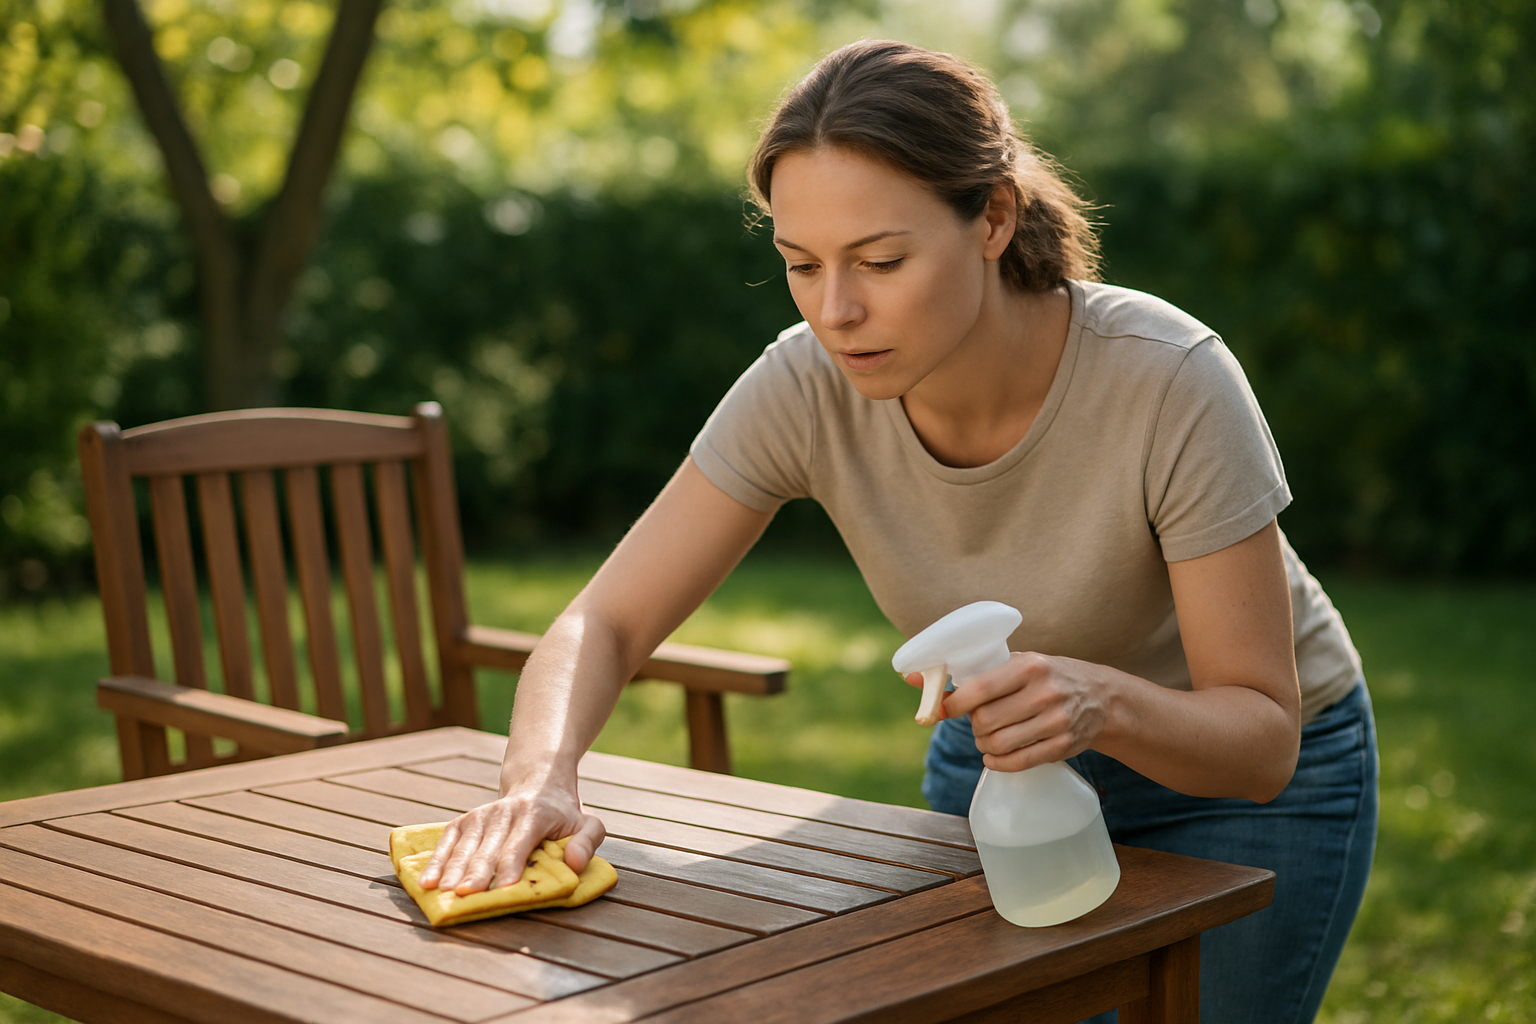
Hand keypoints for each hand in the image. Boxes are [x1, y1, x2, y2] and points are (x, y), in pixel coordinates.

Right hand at [417, 780, 604, 895]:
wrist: (537, 784)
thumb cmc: (564, 815)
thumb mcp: (587, 823)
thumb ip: (586, 841)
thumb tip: (574, 863)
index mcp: (535, 815)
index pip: (520, 843)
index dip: (511, 865)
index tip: (504, 887)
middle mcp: (504, 813)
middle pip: (488, 848)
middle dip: (477, 872)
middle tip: (466, 895)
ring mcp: (482, 816)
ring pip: (465, 845)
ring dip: (452, 869)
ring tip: (442, 892)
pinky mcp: (466, 820)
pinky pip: (448, 840)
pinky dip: (436, 860)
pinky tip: (426, 881)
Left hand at [937, 652, 1110, 771]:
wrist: (1100, 697)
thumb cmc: (1045, 677)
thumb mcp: (1015, 665)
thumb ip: (971, 675)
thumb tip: (912, 678)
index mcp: (1029, 666)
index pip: (979, 689)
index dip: (954, 704)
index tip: (944, 709)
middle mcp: (1044, 692)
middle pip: (985, 721)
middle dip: (973, 726)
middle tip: (977, 723)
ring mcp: (1056, 721)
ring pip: (998, 744)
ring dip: (984, 745)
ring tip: (988, 737)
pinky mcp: (1063, 746)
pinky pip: (1018, 762)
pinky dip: (998, 763)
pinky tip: (994, 756)